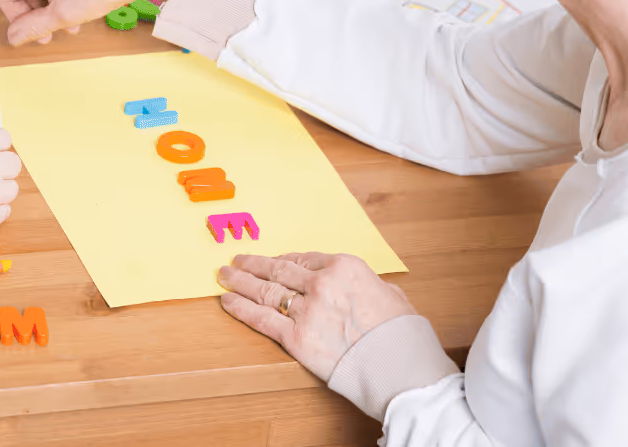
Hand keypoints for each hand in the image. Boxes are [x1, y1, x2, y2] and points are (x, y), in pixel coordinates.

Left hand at [217, 252, 416, 380]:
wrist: (401, 370)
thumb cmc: (402, 336)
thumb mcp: (393, 296)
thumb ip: (373, 287)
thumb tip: (368, 290)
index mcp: (344, 267)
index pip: (305, 258)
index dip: (283, 259)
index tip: (273, 260)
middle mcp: (321, 283)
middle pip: (279, 269)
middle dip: (254, 264)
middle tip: (238, 260)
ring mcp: (306, 310)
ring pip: (265, 290)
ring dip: (241, 281)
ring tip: (225, 276)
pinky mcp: (296, 338)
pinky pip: (261, 318)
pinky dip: (241, 308)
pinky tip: (228, 301)